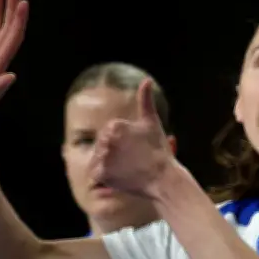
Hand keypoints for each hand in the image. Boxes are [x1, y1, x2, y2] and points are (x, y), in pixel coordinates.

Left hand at [89, 79, 174, 197]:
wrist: (163, 178)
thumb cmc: (158, 150)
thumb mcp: (151, 122)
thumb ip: (145, 100)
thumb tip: (146, 80)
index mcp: (115, 125)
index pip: (107, 135)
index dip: (120, 144)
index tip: (134, 152)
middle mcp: (106, 139)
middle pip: (101, 147)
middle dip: (113, 154)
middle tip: (131, 162)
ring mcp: (103, 157)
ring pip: (97, 159)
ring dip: (108, 165)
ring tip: (126, 170)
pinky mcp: (101, 173)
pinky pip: (95, 174)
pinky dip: (104, 177)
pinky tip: (118, 177)